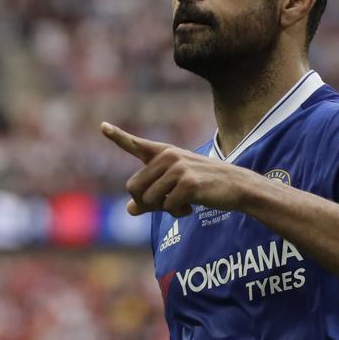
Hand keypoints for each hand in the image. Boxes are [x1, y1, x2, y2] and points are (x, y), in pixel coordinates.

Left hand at [100, 122, 250, 216]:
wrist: (236, 186)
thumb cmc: (205, 185)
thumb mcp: (176, 188)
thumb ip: (151, 196)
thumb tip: (129, 209)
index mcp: (165, 153)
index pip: (137, 145)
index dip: (118, 137)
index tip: (102, 126)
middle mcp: (169, 157)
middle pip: (133, 188)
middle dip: (146, 203)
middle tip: (166, 204)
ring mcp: (179, 168)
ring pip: (148, 200)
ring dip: (163, 209)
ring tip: (183, 203)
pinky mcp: (188, 183)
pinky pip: (168, 207)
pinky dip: (178, 213)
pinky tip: (192, 207)